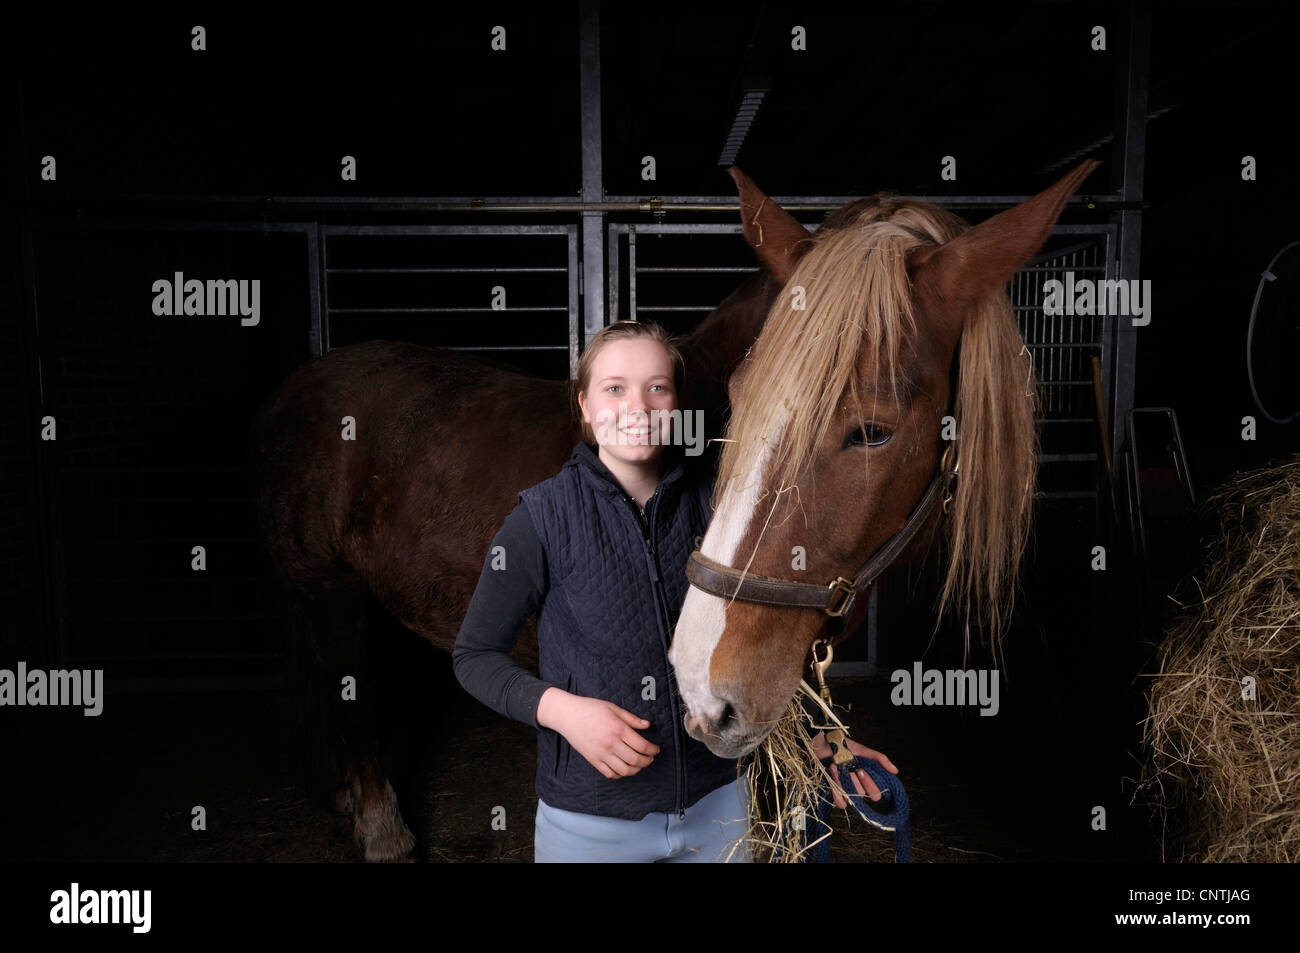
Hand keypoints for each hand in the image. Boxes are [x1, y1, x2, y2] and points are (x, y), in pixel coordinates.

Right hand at [539, 688, 659, 779]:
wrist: (567, 715)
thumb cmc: (591, 708)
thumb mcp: (613, 708)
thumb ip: (631, 718)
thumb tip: (647, 725)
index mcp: (618, 729)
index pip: (642, 746)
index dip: (652, 750)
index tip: (656, 749)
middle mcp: (610, 743)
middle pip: (635, 760)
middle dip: (647, 761)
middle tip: (650, 758)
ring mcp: (601, 754)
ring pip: (624, 770)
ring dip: (636, 769)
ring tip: (639, 764)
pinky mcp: (593, 760)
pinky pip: (610, 774)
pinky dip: (620, 774)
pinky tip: (624, 768)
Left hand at [810, 731, 897, 809]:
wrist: (822, 743)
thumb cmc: (842, 746)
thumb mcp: (863, 751)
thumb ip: (879, 760)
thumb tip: (895, 771)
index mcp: (866, 778)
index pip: (876, 792)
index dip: (870, 783)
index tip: (860, 769)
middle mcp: (858, 786)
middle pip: (865, 796)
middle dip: (858, 782)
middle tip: (851, 769)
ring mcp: (846, 790)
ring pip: (852, 797)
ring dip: (843, 782)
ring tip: (836, 767)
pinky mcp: (835, 792)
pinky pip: (841, 804)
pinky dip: (837, 794)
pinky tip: (832, 780)